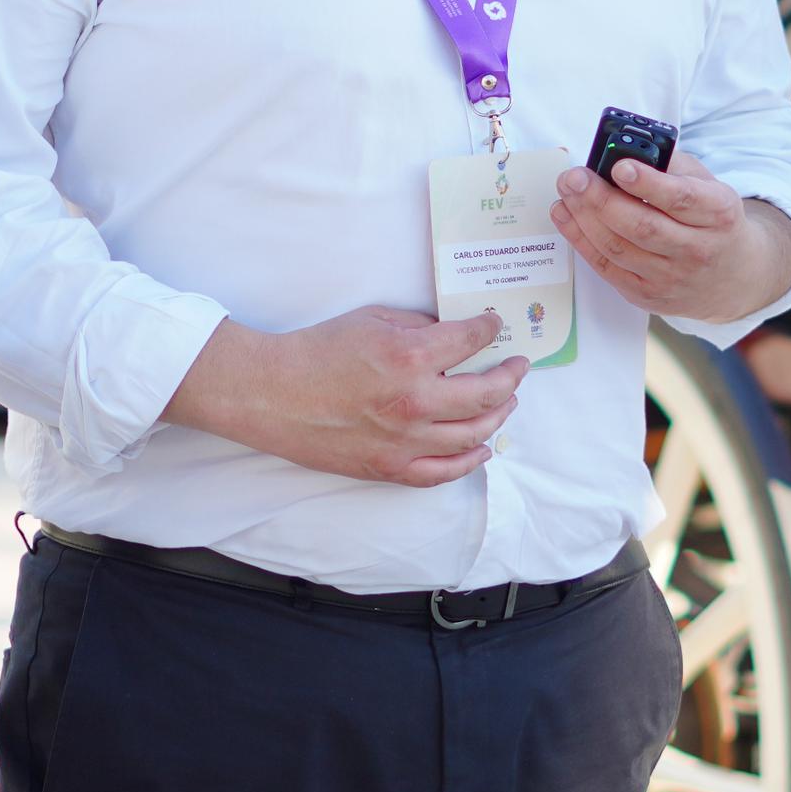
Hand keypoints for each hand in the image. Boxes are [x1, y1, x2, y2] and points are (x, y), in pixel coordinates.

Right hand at [168, 308, 523, 485]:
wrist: (272, 394)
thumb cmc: (317, 351)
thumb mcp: (371, 320)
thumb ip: (418, 326)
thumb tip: (452, 335)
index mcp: (409, 357)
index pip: (472, 341)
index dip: (490, 331)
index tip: (494, 327)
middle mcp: (415, 402)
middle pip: (487, 394)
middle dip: (510, 377)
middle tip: (518, 368)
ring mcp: (405, 441)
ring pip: (474, 435)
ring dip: (498, 416)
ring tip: (506, 403)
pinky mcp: (391, 468)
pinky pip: (444, 472)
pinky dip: (470, 460)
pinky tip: (481, 448)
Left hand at [549, 151, 789, 323]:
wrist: (731, 277)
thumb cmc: (712, 220)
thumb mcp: (708, 185)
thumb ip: (673, 166)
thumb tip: (626, 149)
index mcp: (718, 214)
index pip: (681, 199)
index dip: (648, 184)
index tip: (619, 167)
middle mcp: (697, 250)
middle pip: (642, 227)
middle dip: (601, 200)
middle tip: (575, 177)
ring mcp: (672, 278)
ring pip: (619, 248)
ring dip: (584, 218)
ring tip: (566, 191)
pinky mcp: (648, 295)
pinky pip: (607, 268)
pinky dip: (581, 240)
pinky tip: (566, 216)